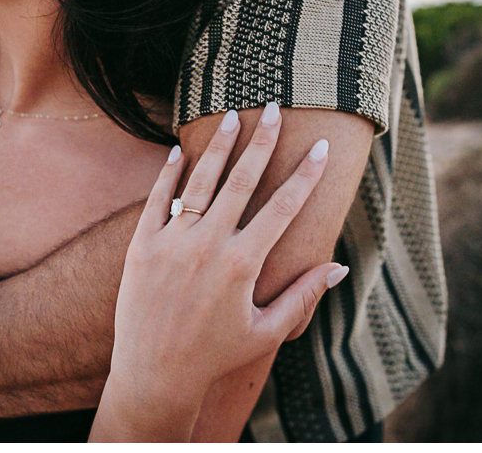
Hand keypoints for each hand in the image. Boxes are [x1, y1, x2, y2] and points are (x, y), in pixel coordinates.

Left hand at [95, 104, 346, 440]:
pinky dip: (170, 171)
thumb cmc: (215, 355)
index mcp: (242, 264)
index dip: (305, 175)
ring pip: (200, 181)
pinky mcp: (142, 244)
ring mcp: (172, 242)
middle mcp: (208, 245)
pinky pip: (158, 198)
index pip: (282, 207)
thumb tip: (339, 267)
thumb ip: (302, 297)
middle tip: (274, 106)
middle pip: (242, 180)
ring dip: (220, 146)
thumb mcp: (265, 332)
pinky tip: (182, 149)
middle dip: (262, 140)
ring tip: (232, 115)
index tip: (320, 146)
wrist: (153, 375)